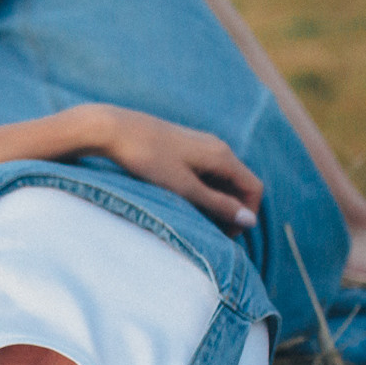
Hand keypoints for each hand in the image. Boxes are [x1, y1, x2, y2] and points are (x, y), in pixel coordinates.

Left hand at [83, 106, 263, 234]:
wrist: (112, 129)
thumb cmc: (147, 159)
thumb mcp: (184, 188)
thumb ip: (217, 204)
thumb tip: (249, 221)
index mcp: (222, 155)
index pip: (253, 188)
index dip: (246, 214)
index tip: (227, 235)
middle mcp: (217, 146)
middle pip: (239, 184)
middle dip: (231, 209)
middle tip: (210, 232)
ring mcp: (200, 145)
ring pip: (221, 179)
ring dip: (215, 201)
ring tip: (194, 218)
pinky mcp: (184, 146)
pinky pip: (205, 172)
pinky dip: (202, 189)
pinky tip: (181, 200)